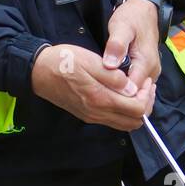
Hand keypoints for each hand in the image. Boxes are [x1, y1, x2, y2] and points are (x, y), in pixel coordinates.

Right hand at [31, 42, 155, 130]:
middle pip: (134, 122)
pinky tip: (123, 95)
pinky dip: (124, 112)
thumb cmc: (63, 61)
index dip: (146, 96)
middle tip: (146, 87)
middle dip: (145, 105)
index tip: (146, 81)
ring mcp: (92, 117)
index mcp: (100, 99)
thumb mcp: (90, 61)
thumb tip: (132, 89)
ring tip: (137, 91)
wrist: (38, 72)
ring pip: (124, 124)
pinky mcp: (88, 115)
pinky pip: (113, 121)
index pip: (137, 109)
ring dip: (135, 110)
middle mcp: (98, 113)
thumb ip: (113, 77)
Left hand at [103, 0, 161, 90]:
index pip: (133, 92)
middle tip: (97, 90)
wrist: (144, 10)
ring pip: (136, 93)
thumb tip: (110, 65)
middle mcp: (152, 72)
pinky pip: (136, 87)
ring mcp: (151, 73)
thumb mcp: (121, 26)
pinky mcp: (146, 72)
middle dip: (117, 96)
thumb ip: (116, 45)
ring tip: (101, 87)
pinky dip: (124, 88)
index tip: (99, 88)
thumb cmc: (132, 17)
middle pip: (135, 96)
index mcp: (146, 63)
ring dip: (120, 93)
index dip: (116, 93)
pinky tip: (110, 83)